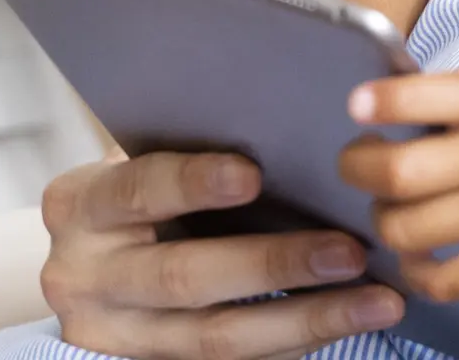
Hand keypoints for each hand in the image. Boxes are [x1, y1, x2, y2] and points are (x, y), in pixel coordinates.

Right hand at [38, 151, 403, 359]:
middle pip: (182, 277)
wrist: (102, 252)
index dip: (193, 183)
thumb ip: (201, 142)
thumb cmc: (150, 184)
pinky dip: (297, 342)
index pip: (137, 189)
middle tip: (351, 250)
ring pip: (213, 340)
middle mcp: (82, 276)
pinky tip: (352, 320)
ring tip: (379, 301)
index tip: (252, 175)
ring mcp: (114, 335)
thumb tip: (304, 121)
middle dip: (273, 265)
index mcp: (80, 205)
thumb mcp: (152, 153)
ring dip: (307, 319)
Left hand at [337, 69, 458, 304]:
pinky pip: (437, 279)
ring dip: (383, 219)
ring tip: (395, 210)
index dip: (383, 102)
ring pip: (404, 228)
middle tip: (359, 165)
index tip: (356, 106)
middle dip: (358, 168)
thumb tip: (386, 114)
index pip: (429, 96)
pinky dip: (414, 269)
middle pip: (397, 172)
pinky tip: (419, 253)